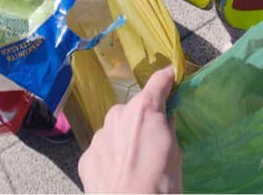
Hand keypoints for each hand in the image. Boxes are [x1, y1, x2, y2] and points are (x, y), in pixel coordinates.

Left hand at [79, 65, 181, 193]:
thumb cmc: (161, 186)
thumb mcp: (176, 154)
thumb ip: (167, 129)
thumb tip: (164, 119)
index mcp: (144, 109)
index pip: (158, 82)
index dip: (167, 79)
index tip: (172, 77)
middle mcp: (117, 115)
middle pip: (134, 109)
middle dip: (143, 121)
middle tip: (154, 143)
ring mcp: (99, 136)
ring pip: (116, 130)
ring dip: (125, 140)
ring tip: (136, 165)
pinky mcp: (86, 157)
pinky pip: (102, 150)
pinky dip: (111, 158)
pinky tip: (119, 176)